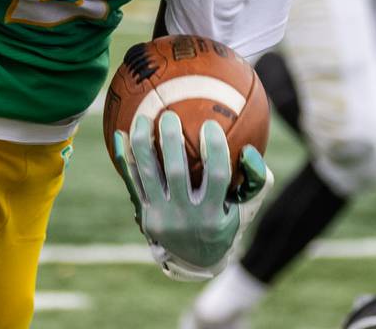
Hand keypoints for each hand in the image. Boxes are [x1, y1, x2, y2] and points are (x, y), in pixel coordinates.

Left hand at [111, 112, 271, 279]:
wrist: (195, 260)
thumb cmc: (224, 223)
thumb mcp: (246, 209)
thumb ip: (256, 181)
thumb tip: (249, 150)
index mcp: (214, 216)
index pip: (217, 176)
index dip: (215, 149)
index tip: (211, 124)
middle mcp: (186, 218)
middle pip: (177, 172)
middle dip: (171, 141)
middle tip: (169, 115)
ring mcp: (162, 218)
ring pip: (149, 174)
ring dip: (143, 144)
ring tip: (142, 118)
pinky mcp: (145, 216)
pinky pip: (133, 183)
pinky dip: (125, 159)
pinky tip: (119, 135)